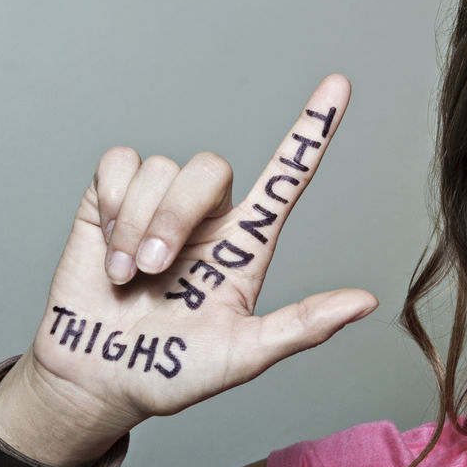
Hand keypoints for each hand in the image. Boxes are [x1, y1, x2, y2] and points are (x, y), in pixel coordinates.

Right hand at [0, 75, 375, 457]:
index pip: (287, 178)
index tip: (339, 86)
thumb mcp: (243, 356)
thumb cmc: (172, 372)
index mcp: (246, 246)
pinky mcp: (109, 202)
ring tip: (129, 276)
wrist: (98, 379)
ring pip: (161, 167)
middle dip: (177, 216)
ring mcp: (158, 207)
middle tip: (158, 271)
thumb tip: (368, 301)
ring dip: (138, 225)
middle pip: (211, 167)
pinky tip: (108, 247)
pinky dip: (111, 205)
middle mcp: (207, 217)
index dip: (312, 131)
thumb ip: (302, 326)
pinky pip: (118, 163)